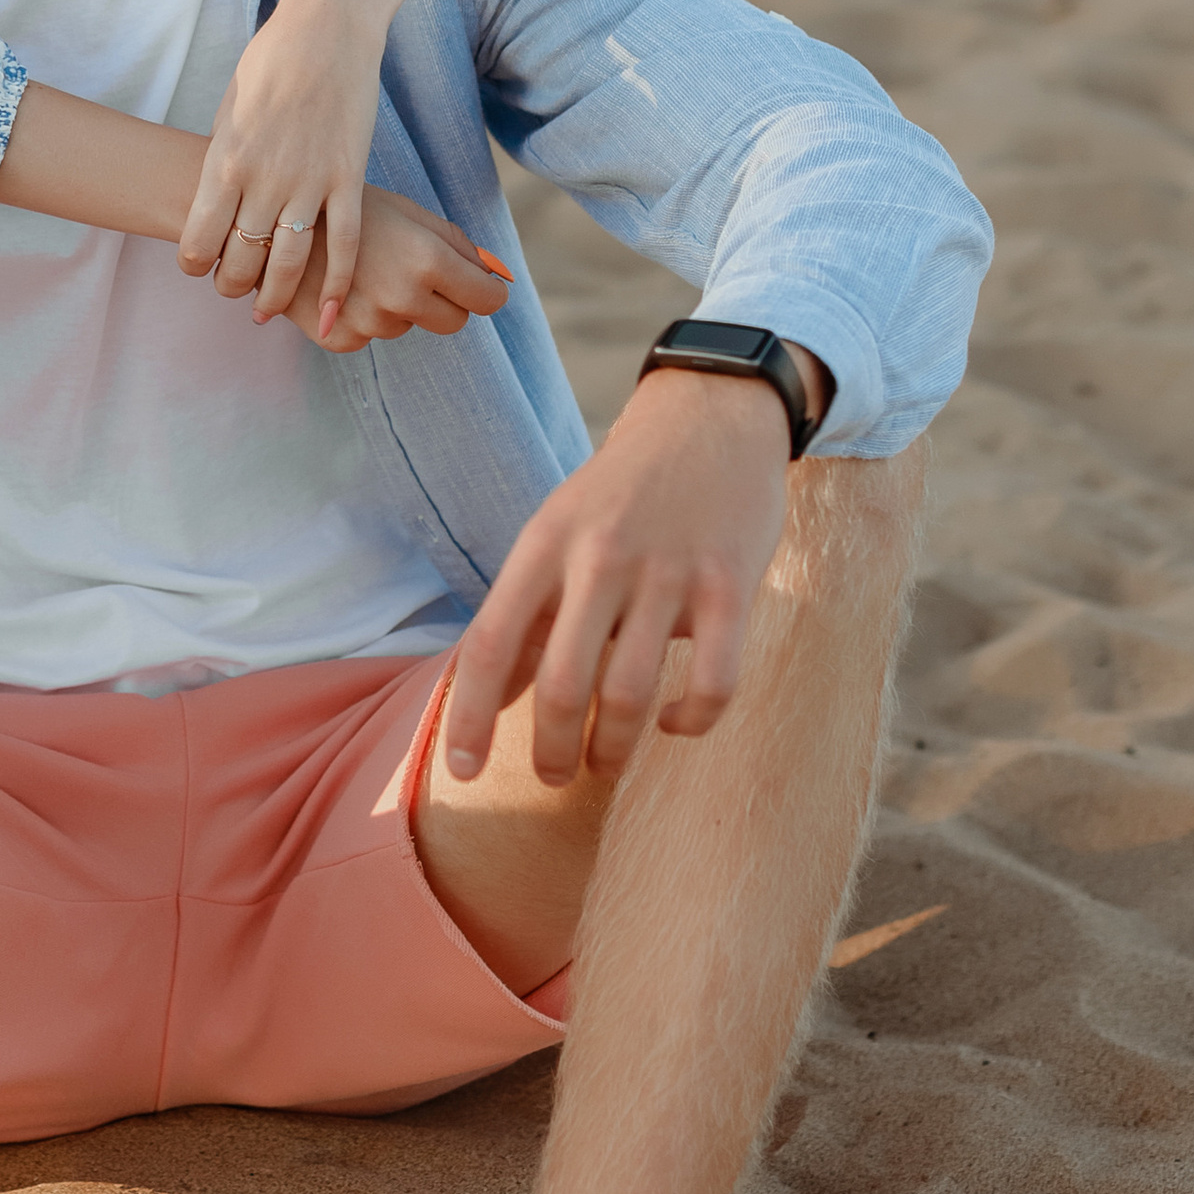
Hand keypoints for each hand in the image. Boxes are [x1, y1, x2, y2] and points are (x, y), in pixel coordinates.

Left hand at [180, 0, 480, 333]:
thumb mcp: (231, 106)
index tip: (199, 267)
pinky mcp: (349, 178)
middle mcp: (262, 179)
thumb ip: (225, 154)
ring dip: (276, 296)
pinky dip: (339, 284)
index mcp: (224, 160)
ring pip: (288, 262)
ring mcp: (308, 182)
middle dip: (233, 285)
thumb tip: (220, 192)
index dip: (194, 264)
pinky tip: (336, 312)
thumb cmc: (272, 59)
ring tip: (268, 310)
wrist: (326, 26)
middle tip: (235, 290)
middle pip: (241, 259)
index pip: (197, 238)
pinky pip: (344, 245)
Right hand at [275, 184, 510, 352]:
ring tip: (363, 271)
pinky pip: (372, 336)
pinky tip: (341, 288)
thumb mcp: (409, 214)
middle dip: (444, 300)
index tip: (476, 286)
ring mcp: (370, 324)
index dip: (484, 291)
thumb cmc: (351, 211)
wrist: (275, 225)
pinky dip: (362, 317)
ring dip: (396, 306)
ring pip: (408, 326)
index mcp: (427, 261)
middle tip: (412, 271)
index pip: (487, 300)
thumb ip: (458, 246)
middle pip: (453, 321)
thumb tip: (498, 276)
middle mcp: (402, 298)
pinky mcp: (341, 340)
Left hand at [443, 354, 825, 788]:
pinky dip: (692, 721)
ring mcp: (668, 572)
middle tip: (554, 777)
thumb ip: (526, 614)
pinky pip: (712, 682)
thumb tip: (486, 703)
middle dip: (552, 751)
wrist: (711, 416)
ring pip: (630, 694)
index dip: (470, 718)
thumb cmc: (623, 492)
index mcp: (545, 543)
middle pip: (562, 685)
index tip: (464, 774)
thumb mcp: (557, 533)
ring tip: (606, 764)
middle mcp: (599, 557)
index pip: (491, 643)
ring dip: (614, 749)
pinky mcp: (730, 585)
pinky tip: (677, 724)